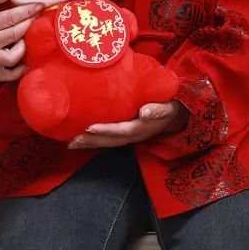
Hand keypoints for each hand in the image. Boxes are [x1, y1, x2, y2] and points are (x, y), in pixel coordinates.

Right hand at [0, 0, 42, 82]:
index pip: (12, 17)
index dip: (28, 10)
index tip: (40, 5)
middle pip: (15, 34)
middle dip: (28, 23)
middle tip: (36, 15)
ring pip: (11, 57)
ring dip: (22, 47)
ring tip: (24, 37)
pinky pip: (3, 75)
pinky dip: (15, 72)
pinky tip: (25, 64)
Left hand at [68, 101, 188, 149]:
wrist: (177, 115)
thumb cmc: (171, 106)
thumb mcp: (169, 107)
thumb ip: (159, 109)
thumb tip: (145, 111)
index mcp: (143, 128)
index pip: (122, 130)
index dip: (106, 131)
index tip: (89, 128)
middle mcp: (134, 135)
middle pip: (110, 141)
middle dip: (91, 141)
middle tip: (72, 139)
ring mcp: (129, 137)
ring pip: (107, 142)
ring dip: (89, 143)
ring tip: (71, 142)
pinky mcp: (126, 134)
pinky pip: (109, 139)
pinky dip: (94, 141)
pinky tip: (80, 138)